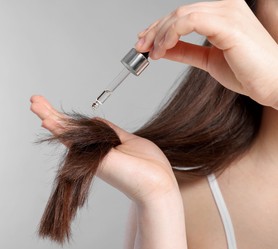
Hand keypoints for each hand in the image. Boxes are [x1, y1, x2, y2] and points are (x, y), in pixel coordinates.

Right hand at [30, 95, 179, 204]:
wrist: (157, 181)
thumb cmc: (147, 164)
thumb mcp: (127, 139)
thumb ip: (109, 129)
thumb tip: (96, 120)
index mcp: (99, 145)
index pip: (76, 128)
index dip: (63, 118)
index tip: (51, 109)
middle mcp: (90, 150)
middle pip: (66, 129)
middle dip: (50, 113)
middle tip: (34, 100)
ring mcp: (89, 154)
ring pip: (65, 132)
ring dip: (48, 116)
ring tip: (33, 103)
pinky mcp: (92, 158)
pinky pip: (73, 140)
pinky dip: (59, 129)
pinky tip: (47, 120)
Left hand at [135, 0, 277, 108]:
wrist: (273, 84)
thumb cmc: (249, 72)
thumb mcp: (208, 61)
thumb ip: (186, 51)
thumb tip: (163, 49)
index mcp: (223, 13)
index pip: (183, 14)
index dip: (159, 27)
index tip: (144, 42)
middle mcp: (226, 7)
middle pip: (178, 12)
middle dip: (154, 31)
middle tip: (141, 47)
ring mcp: (228, 12)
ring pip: (180, 15)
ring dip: (160, 34)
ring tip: (152, 52)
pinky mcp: (227, 24)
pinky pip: (189, 22)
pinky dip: (170, 35)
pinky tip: (163, 50)